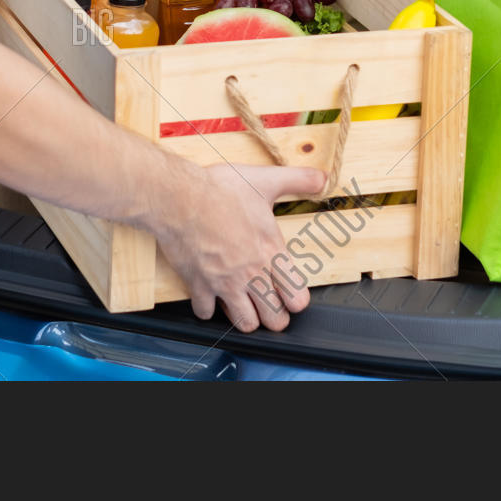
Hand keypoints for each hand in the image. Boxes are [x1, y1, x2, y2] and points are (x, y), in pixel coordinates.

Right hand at [151, 163, 325, 332]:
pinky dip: (209, 309)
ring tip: (244, 305)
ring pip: (246, 323)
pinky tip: (210, 296)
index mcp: (271, 252)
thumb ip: (298, 180)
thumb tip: (322, 178)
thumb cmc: (219, 190)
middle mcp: (251, 274)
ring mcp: (225, 283)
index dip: (297, 299)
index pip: (297, 297)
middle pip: (275, 319)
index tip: (291, 293)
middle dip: (275, 315)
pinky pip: (206, 313)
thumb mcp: (264, 179)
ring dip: (246, 317)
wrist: (179, 197)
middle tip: (269, 305)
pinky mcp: (199, 286)